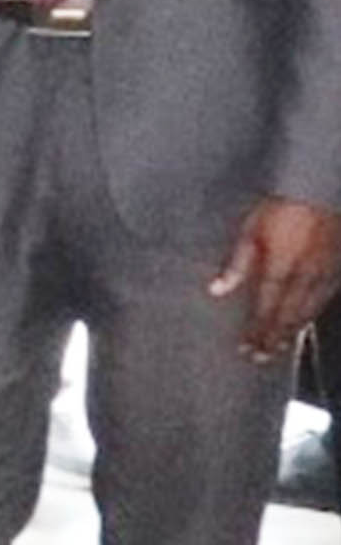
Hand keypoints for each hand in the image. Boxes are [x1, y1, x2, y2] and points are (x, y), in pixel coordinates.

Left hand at [205, 196, 340, 360]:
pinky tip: (307, 318)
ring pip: (310, 309)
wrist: (321, 187)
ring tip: (281, 345)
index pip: (266, 310)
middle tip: (262, 357)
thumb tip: (217, 290)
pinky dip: (314, 312)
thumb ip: (237, 262)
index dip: (257, 332)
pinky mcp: (338, 265)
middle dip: (274, 338)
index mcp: (282, 269)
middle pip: (289, 315)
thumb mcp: (251, 229)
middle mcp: (306, 277)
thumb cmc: (283, 205)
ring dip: (294, 329)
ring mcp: (326, 272)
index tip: (247, 348)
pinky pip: (327, 296)